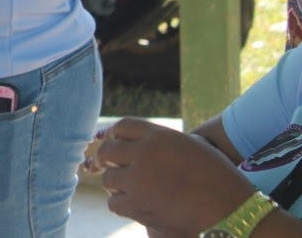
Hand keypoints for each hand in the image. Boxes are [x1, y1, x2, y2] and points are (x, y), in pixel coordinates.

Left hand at [89, 117, 252, 233]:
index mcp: (159, 136)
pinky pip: (114, 203)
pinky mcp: (138, 206)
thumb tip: (138, 141)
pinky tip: (130, 203)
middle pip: (109, 150)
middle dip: (106, 158)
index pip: (122, 126)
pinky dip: (120, 204)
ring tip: (124, 187)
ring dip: (115, 183)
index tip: (112, 141)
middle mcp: (145, 154)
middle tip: (106, 165)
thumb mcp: (193, 146)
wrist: (233, 212)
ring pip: (108, 179)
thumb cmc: (219, 179)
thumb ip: (163, 141)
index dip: (114, 134)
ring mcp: (138, 180)